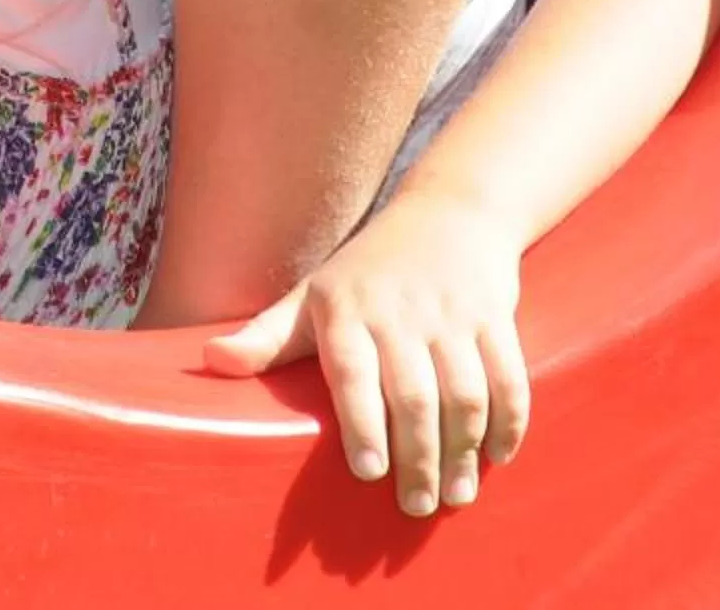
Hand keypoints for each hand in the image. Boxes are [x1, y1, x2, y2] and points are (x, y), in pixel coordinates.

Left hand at [200, 186, 529, 517]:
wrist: (449, 212)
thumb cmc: (366, 270)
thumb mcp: (311, 295)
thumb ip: (266, 337)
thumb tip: (209, 362)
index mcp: (345, 310)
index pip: (353, 372)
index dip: (362, 423)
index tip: (367, 472)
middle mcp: (399, 312)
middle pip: (414, 396)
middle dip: (418, 458)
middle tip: (415, 507)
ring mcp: (450, 314)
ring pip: (464, 393)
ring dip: (464, 451)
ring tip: (455, 496)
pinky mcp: (494, 316)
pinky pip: (506, 376)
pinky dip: (509, 421)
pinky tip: (498, 457)